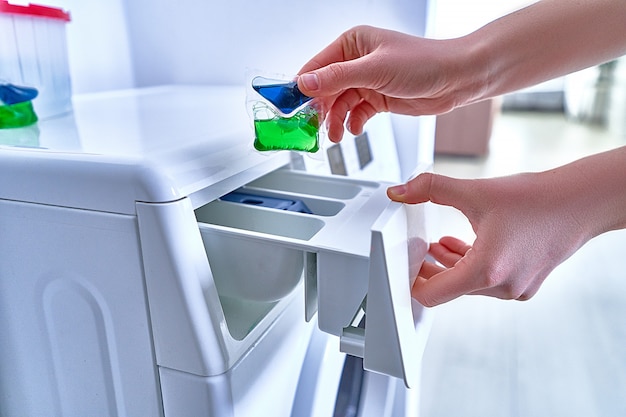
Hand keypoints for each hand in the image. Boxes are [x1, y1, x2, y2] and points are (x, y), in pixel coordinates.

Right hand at [297, 26, 473, 141]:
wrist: (457, 79)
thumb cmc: (424, 63)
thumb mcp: (375, 69)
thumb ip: (337, 77)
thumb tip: (305, 83)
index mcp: (352, 43)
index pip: (316, 67)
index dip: (301, 89)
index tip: (288, 108)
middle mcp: (357, 61)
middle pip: (325, 89)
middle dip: (318, 110)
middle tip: (311, 129)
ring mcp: (367, 80)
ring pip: (339, 104)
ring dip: (335, 120)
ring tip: (335, 135)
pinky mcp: (378, 98)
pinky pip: (355, 113)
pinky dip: (352, 123)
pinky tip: (353, 130)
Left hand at [388, 171, 592, 306]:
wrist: (580, 202)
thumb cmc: (535, 199)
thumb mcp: (474, 191)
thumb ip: (430, 189)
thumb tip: (399, 191)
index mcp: (485, 271)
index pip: (431, 295)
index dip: (413, 280)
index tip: (405, 266)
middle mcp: (501, 287)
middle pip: (449, 289)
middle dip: (430, 269)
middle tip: (416, 252)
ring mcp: (515, 290)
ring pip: (468, 285)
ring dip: (450, 265)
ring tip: (437, 246)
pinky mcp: (525, 286)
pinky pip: (488, 283)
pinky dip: (471, 266)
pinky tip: (462, 246)